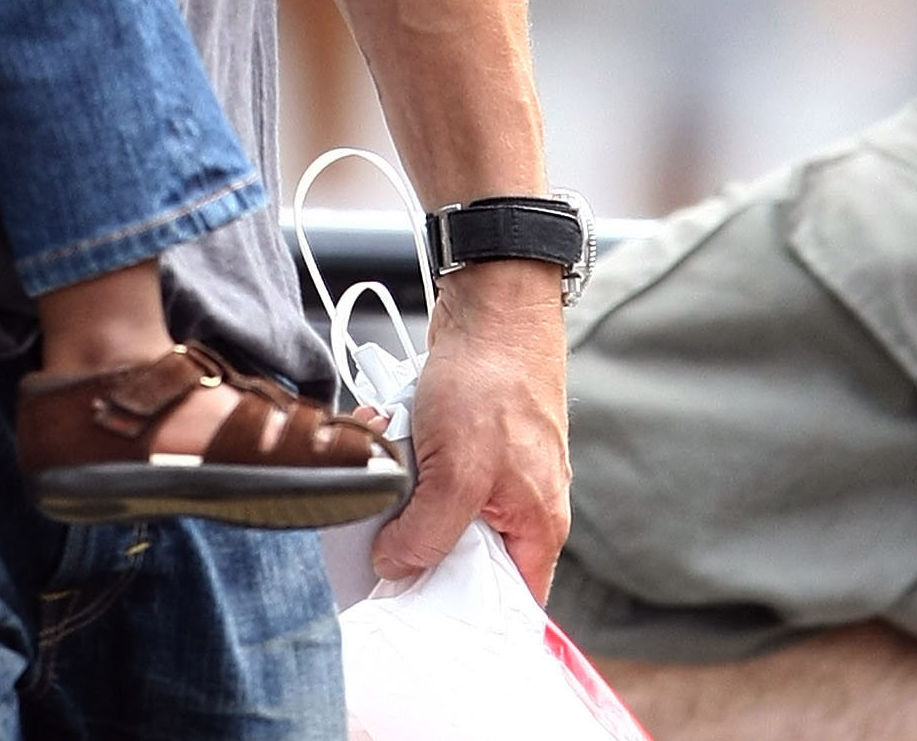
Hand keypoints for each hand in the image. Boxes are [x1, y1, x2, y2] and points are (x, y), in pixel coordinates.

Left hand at [371, 262, 570, 597]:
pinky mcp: (466, 438)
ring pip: (433, 504)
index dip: (459, 609)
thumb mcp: (458, 474)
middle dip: (414, 532)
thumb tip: (397, 569)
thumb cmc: (493, 383)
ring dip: (401, 485)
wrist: (491, 305)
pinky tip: (383, 425)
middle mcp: (520, 504)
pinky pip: (426, 464)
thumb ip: (429, 533)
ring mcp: (492, 469)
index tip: (409, 610)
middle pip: (459, 552)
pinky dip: (401, 449)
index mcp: (536, 528)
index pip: (505, 600)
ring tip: (387, 455)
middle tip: (380, 521)